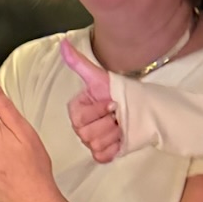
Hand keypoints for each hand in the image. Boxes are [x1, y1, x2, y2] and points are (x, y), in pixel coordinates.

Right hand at [62, 39, 124, 163]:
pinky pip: (103, 156)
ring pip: (97, 145)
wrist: (138, 106)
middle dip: (108, 123)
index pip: (81, 118)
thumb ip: (79, 62)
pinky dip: (114, 148)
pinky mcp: (102, 153)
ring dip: (114, 134)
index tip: (112, 102)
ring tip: (120, 124)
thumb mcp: (99, 76)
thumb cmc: (117, 91)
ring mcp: (90, 142)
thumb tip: (63, 44)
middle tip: (117, 114)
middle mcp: (80, 127)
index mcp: (76, 110)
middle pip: (87, 134)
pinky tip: (120, 137)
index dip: (100, 111)